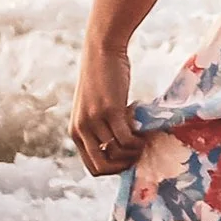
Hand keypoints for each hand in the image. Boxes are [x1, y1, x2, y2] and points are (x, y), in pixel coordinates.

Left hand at [69, 35, 142, 176]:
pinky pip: (126, 137)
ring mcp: (95, 120)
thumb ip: (100, 127)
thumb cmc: (102, 77)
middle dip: (123, 166)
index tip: (129, 160)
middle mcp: (81, 129)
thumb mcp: (93, 108)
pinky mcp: (110, 110)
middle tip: (138, 155)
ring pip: (116, 152)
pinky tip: (144, 133)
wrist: (101, 50)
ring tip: (144, 142)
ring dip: (133, 152)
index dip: (113, 169)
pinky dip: (137, 141)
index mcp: (75, 132)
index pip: (93, 166)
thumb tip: (120, 148)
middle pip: (102, 166)